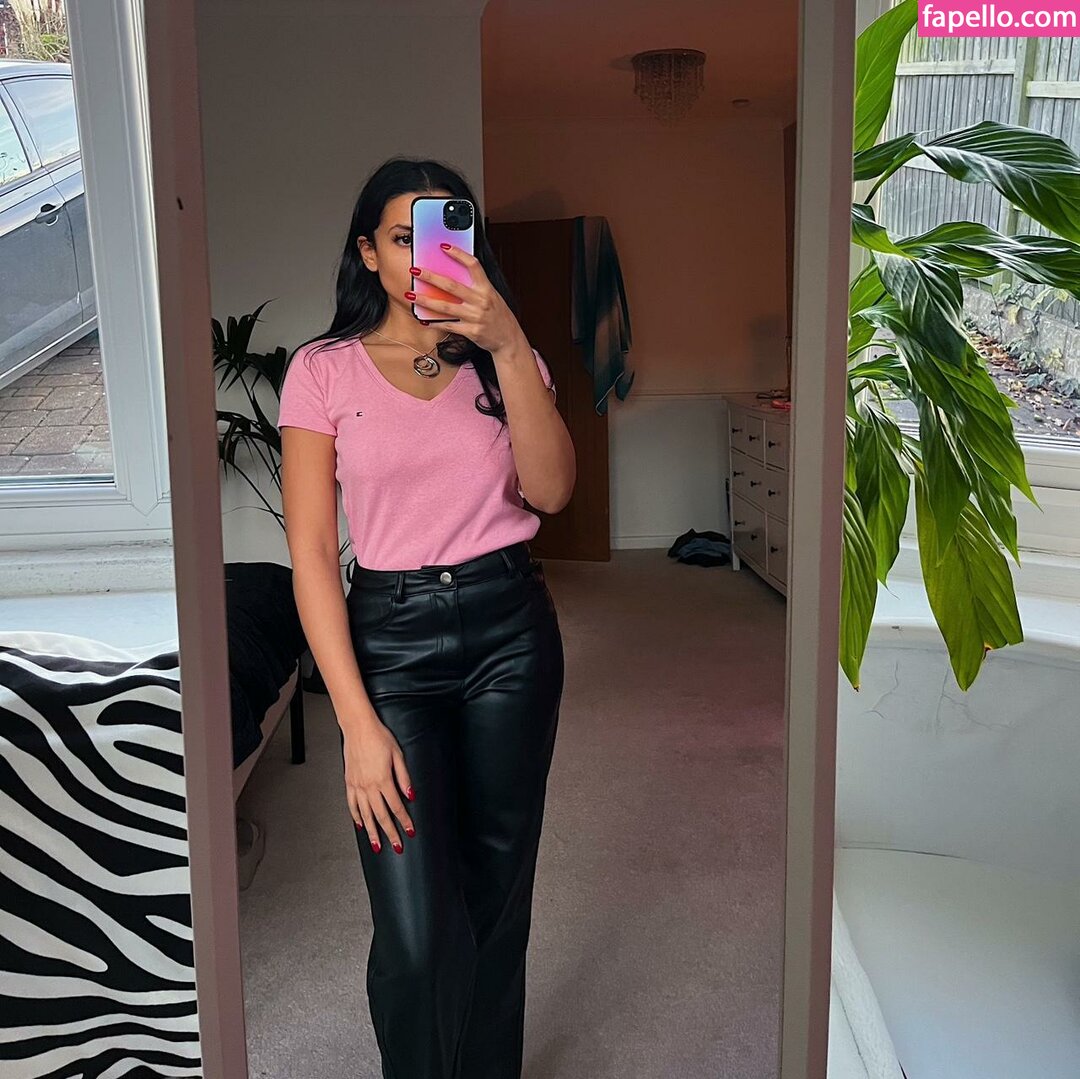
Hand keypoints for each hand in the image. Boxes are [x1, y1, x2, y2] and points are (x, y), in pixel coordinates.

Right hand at [342, 720, 415, 854]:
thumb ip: (404, 777)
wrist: (358, 728)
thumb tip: (411, 795)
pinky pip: (352, 804)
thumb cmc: (379, 737)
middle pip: (381, 816)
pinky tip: (361, 825)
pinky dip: (356, 817)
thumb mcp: (398, 755)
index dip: (404, 821)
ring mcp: (357, 785)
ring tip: (377, 846)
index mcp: (383, 780)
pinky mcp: (349, 782)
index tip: (410, 832)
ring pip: (365, 815)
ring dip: (372, 832)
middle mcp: (369, 786)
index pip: (396, 806)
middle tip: (396, 846)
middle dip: (390, 833)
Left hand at [406, 244, 525, 353]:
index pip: (473, 265)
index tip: (443, 246)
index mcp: (486, 288)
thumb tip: (453, 273)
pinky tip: (423, 319)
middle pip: (452, 286)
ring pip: (446, 307)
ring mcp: (475, 317)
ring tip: (410, 294)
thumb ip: (475, 286)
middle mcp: (481, 301)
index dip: (459, 254)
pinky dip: (435, 323)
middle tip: (415, 269)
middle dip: (431, 277)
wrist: (509, 339)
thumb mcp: (492, 296)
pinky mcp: (471, 331)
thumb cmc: (498, 315)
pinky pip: (449, 326)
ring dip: (426, 300)